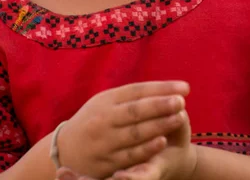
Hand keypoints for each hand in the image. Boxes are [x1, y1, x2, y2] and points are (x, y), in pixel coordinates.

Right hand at [57, 81, 189, 178]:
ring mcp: (104, 141)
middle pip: (136, 110)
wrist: (65, 151)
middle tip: (182, 100)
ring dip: (159, 125)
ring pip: (135, 133)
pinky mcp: (106, 162)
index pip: (138, 90)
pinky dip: (146, 148)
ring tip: (179, 118)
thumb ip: (130, 98)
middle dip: (161, 104)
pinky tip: (162, 141)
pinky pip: (129, 155)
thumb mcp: (106, 103)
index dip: (162, 88)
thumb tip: (164, 90)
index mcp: (107, 99)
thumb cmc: (94, 121)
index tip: (184, 87)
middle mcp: (104, 118)